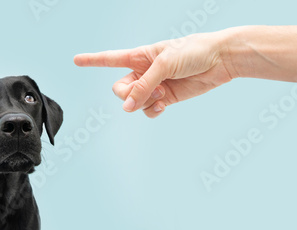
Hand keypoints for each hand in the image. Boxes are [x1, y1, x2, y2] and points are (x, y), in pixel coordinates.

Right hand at [74, 31, 234, 117]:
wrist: (220, 60)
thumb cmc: (193, 51)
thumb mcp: (164, 64)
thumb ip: (143, 85)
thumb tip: (126, 107)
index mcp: (139, 56)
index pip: (110, 58)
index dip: (92, 60)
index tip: (76, 59)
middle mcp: (143, 72)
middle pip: (120, 89)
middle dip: (128, 95)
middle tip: (144, 92)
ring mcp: (154, 86)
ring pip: (134, 103)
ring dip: (144, 102)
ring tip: (162, 93)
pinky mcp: (166, 98)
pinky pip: (148, 110)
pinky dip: (153, 110)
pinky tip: (164, 103)